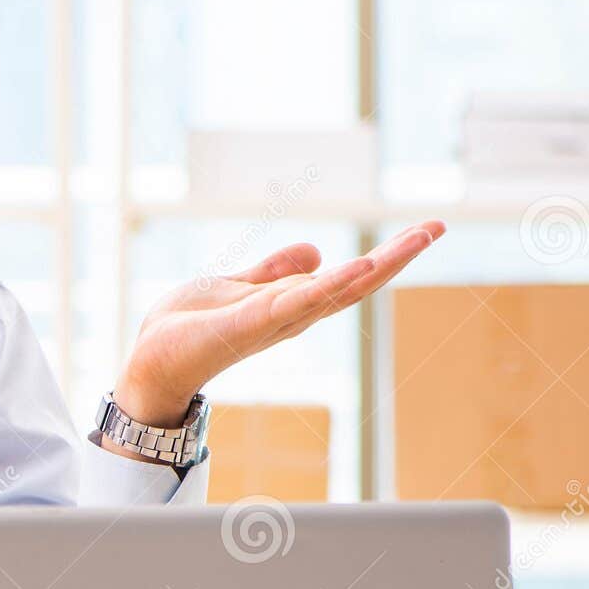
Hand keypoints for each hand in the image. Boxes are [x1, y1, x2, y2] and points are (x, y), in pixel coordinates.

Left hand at [113, 220, 446, 426]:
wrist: (150, 363)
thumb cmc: (189, 329)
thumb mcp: (236, 287)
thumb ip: (272, 273)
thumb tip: (315, 251)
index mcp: (290, 304)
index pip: (349, 276)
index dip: (389, 254)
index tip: (426, 228)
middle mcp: (290, 316)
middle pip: (354, 284)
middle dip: (397, 257)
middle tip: (437, 226)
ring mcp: (270, 322)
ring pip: (331, 293)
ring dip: (370, 269)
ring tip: (408, 242)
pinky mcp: (244, 325)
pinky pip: (290, 304)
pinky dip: (322, 288)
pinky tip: (352, 268)